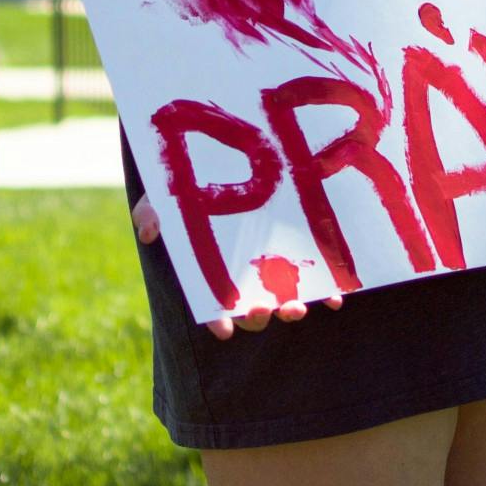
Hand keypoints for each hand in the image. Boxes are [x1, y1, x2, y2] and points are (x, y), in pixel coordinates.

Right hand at [131, 191, 341, 339]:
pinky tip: (338, 298)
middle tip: (262, 311)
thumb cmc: (194, 185)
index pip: (212, 304)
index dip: (216, 319)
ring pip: (284, 299)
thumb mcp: (167, 193)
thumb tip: (147, 231)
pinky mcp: (303, 253)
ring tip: (296, 308)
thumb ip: (154, 210)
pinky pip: (319, 280)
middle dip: (257, 317)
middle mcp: (246, 273)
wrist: (231, 153)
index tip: (224, 331)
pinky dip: (329, 292)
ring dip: (291, 309)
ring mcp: (276, 265)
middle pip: (251, 309)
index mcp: (213, 269)